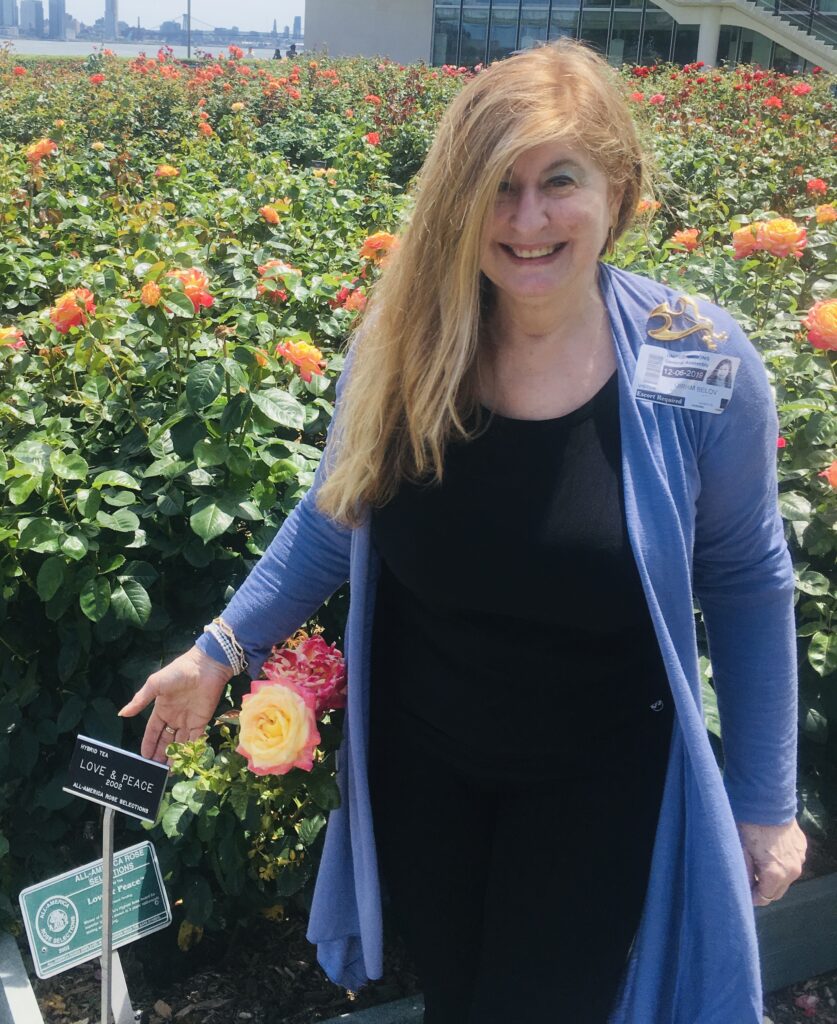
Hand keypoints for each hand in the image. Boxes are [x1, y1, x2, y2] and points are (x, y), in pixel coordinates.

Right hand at [118, 646, 234, 763]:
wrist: (205, 667)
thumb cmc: (178, 672)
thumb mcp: (154, 685)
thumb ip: (140, 700)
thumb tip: (122, 713)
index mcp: (162, 709)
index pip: (152, 731)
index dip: (148, 744)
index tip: (143, 758)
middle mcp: (174, 717)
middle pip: (166, 741)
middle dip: (160, 755)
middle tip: (154, 771)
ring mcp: (189, 720)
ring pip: (179, 743)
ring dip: (174, 757)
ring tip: (167, 772)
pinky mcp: (202, 721)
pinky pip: (195, 739)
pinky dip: (190, 750)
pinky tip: (184, 762)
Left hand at [736, 819, 806, 906]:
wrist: (767, 800)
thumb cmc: (749, 825)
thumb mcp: (741, 850)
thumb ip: (744, 873)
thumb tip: (743, 888)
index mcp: (776, 874)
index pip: (765, 898)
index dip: (752, 896)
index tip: (743, 890)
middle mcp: (792, 870)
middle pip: (777, 891)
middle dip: (763, 888)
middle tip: (749, 879)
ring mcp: (800, 858)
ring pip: (786, 877)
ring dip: (773, 876)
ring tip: (757, 863)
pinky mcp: (801, 847)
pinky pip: (791, 862)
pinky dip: (781, 862)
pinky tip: (769, 851)